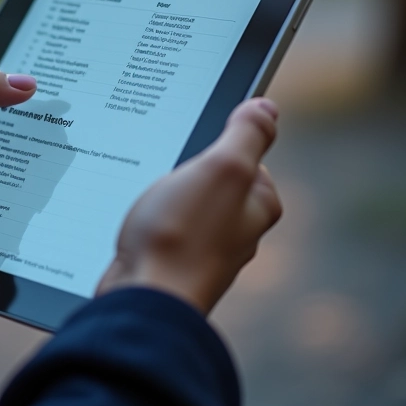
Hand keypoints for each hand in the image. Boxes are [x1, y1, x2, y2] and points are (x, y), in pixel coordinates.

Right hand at [97, 98, 281, 314]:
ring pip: (189, 204)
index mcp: (258, 205)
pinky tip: (138, 224)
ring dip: (167, 196)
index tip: (194, 145)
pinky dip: (154, 221)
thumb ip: (247, 135)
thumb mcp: (222, 168)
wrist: (144, 298)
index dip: (219, 143)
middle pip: (216, 180)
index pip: (248, 156)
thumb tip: (268, 108)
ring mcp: (206, 248)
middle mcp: (238, 229)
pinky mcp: (175, 261)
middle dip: (190, 170)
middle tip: (165, 169)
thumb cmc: (182, 235)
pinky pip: (167, 227)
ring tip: (150, 200)